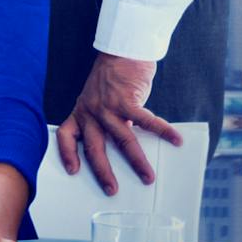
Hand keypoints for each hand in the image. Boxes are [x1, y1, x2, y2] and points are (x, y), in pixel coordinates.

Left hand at [52, 54, 180, 194]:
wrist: (120, 51)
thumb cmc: (112, 78)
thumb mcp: (99, 100)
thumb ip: (105, 120)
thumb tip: (123, 144)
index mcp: (81, 112)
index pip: (66, 136)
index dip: (67, 154)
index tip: (72, 171)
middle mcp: (90, 112)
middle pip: (94, 148)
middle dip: (103, 172)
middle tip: (111, 190)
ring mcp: (107, 106)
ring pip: (122, 140)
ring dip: (137, 161)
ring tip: (148, 176)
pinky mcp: (126, 99)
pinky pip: (146, 121)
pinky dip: (162, 131)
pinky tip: (175, 140)